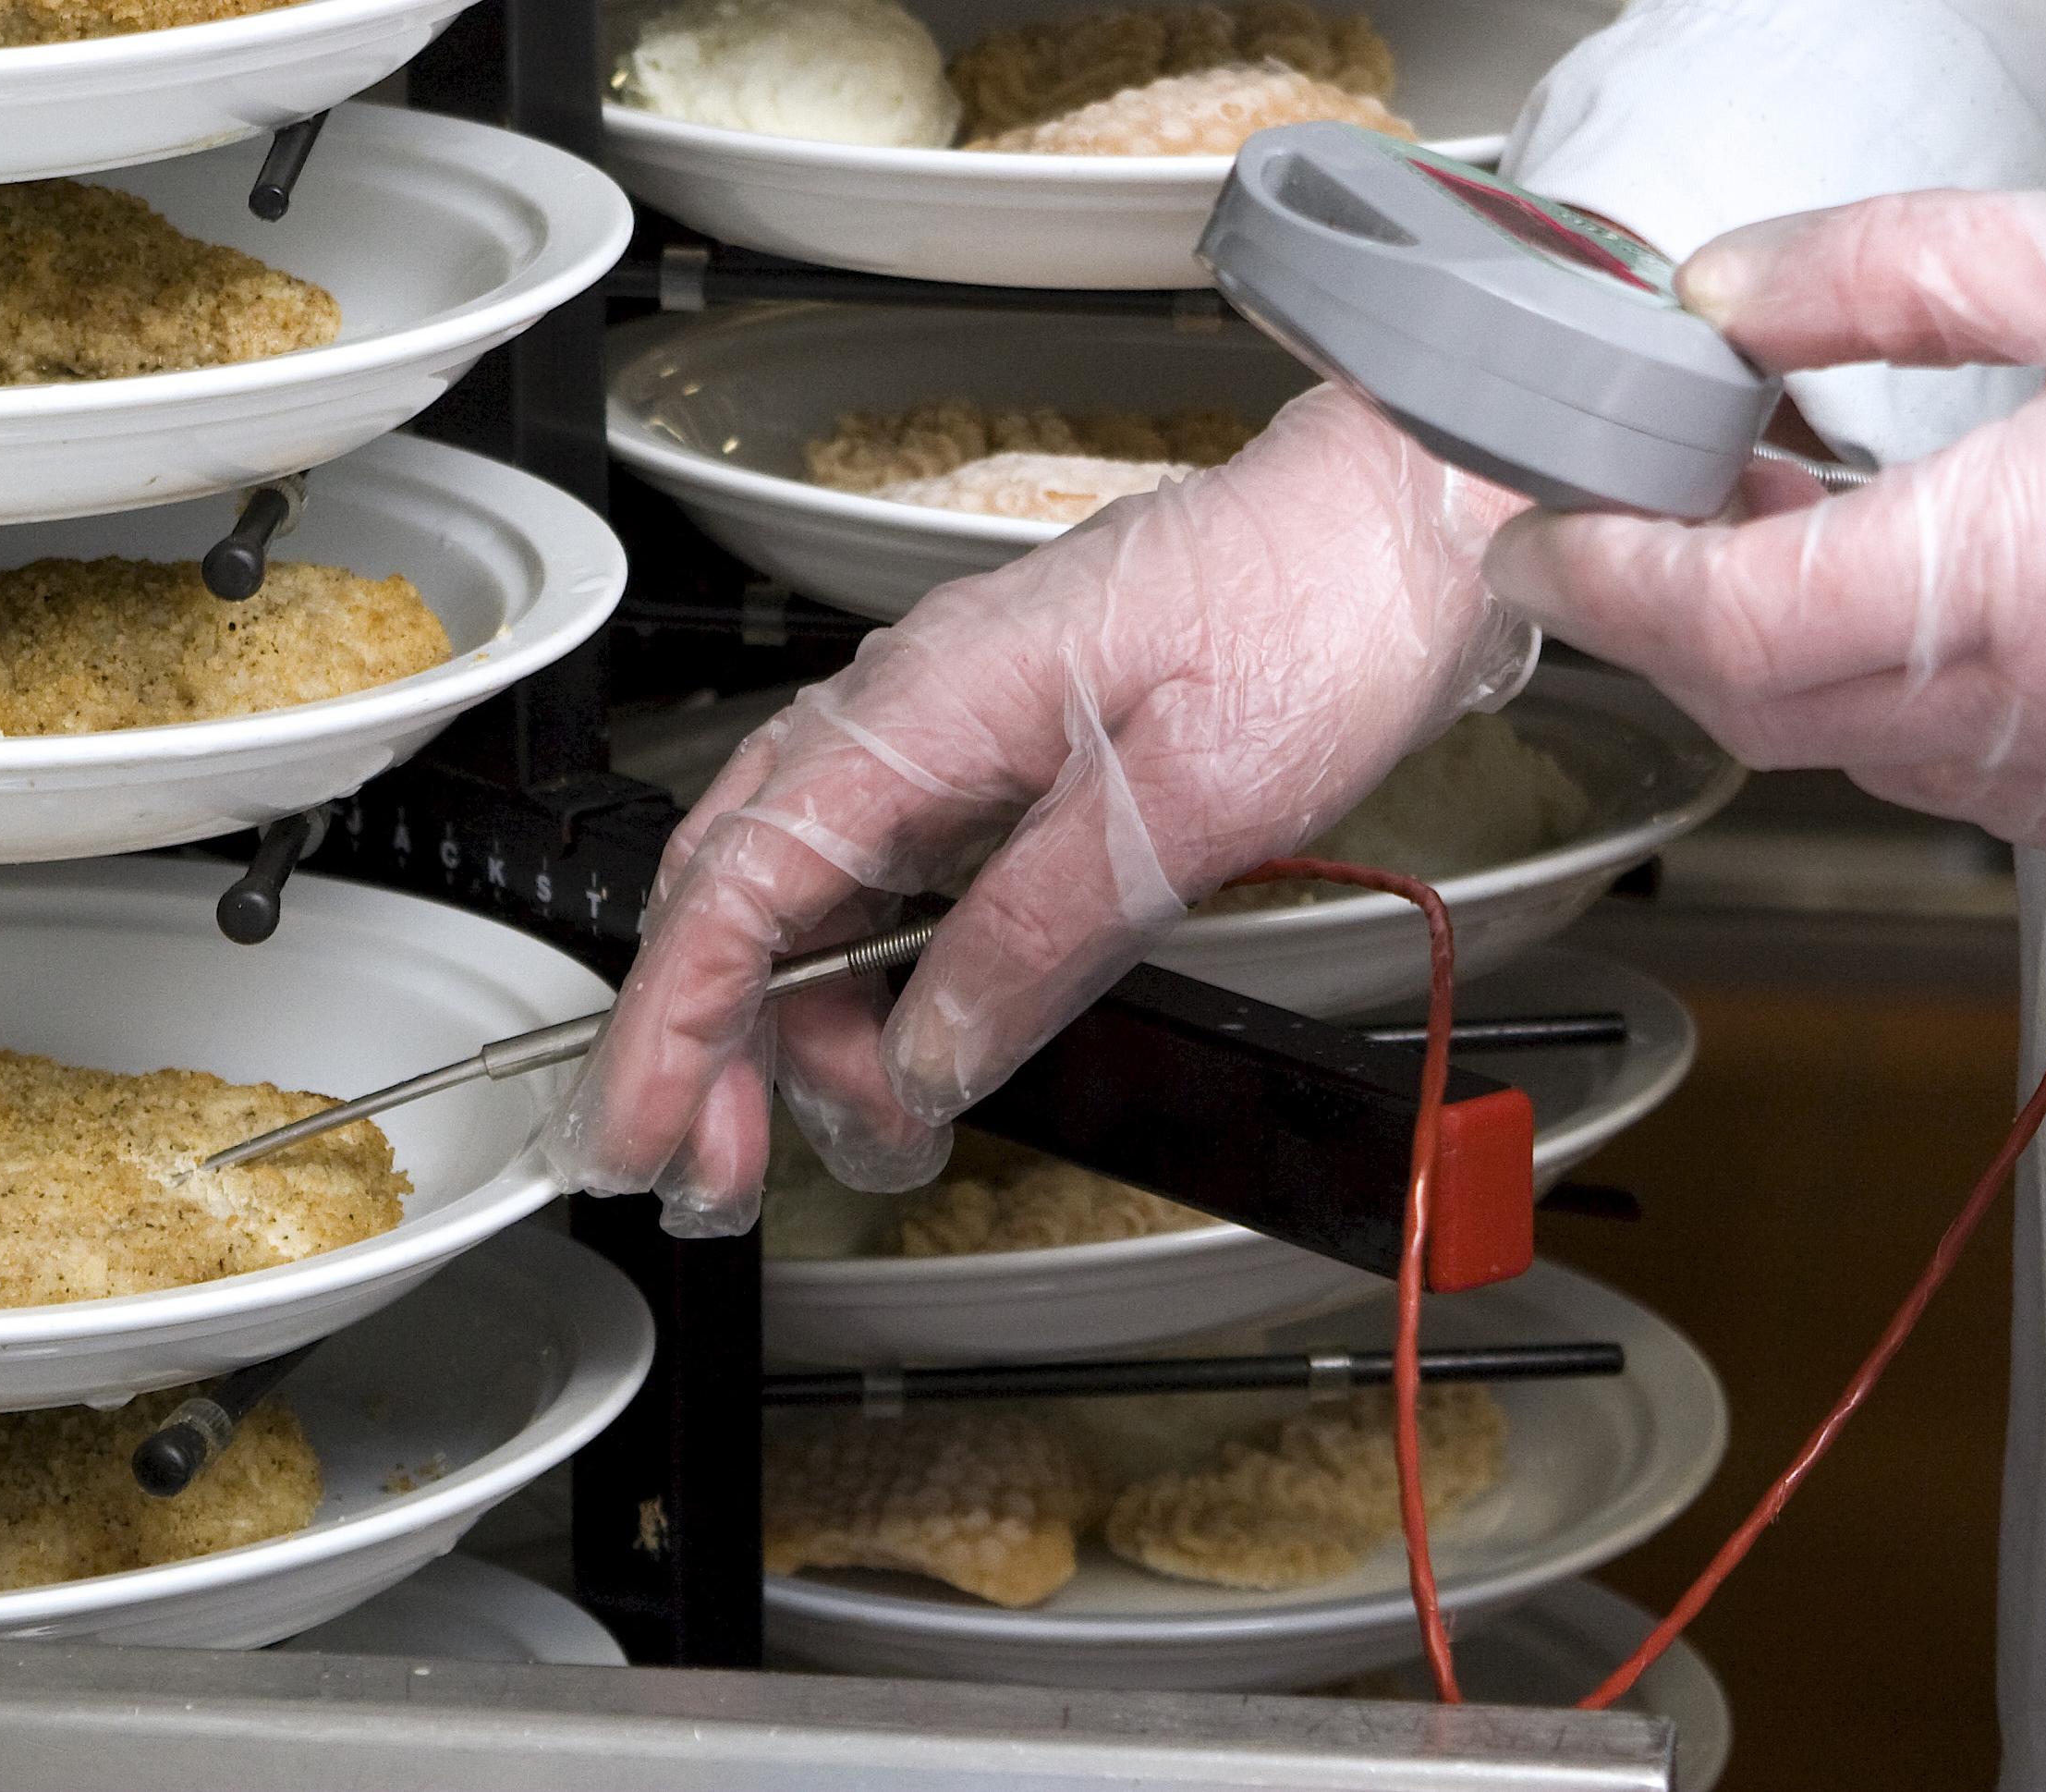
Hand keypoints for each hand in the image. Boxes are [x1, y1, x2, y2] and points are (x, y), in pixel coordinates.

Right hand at [548, 385, 1540, 1233]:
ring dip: (800, 1031)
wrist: (1399, 524)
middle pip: (739, 900)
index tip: (646, 1142)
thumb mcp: (1183, 802)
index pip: (737, 887)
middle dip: (711, 1053)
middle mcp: (905, 713)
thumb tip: (927, 1057)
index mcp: (923, 708)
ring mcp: (944, 733)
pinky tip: (904, 1049)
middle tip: (726, 1180)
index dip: (672, 1030)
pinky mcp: (997, 758)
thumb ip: (1036, 934)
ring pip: (803, 898)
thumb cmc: (1310, 611)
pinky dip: (870, 981)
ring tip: (863, 1136)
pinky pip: (886, 878)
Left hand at [1485, 183, 2045, 863]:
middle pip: (1771, 709)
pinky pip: (1979, 784)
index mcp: (2028, 571)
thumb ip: (1887, 277)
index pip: (1732, 621)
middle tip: (1636, 523)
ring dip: (1793, 666)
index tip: (1539, 541)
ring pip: (1867, 758)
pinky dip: (1913, 708)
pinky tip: (1936, 607)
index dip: (1607, 584)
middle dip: (1674, 625)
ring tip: (1792, 534)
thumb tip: (1724, 296)